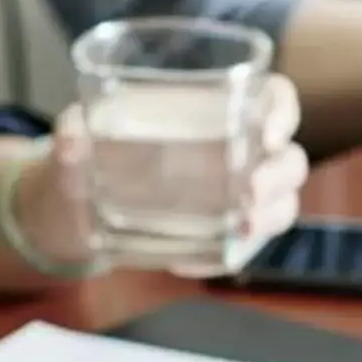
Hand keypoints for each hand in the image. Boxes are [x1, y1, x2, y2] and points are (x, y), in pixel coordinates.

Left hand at [11, 79, 310, 276]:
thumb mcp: (75, 138)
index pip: (275, 99)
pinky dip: (223, 256)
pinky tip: (186, 261)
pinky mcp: (223, 236)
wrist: (74, 207)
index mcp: (216, 109)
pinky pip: (243, 248)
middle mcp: (238, 152)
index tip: (264, 134)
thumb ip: (73, 134)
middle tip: (247, 194)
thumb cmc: (88, 155)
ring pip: (282, 205)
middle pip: (289, 160)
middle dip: (277, 177)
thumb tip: (72, 138)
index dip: (282, 112)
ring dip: (268, 218)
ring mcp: (237, 198)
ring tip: (239, 229)